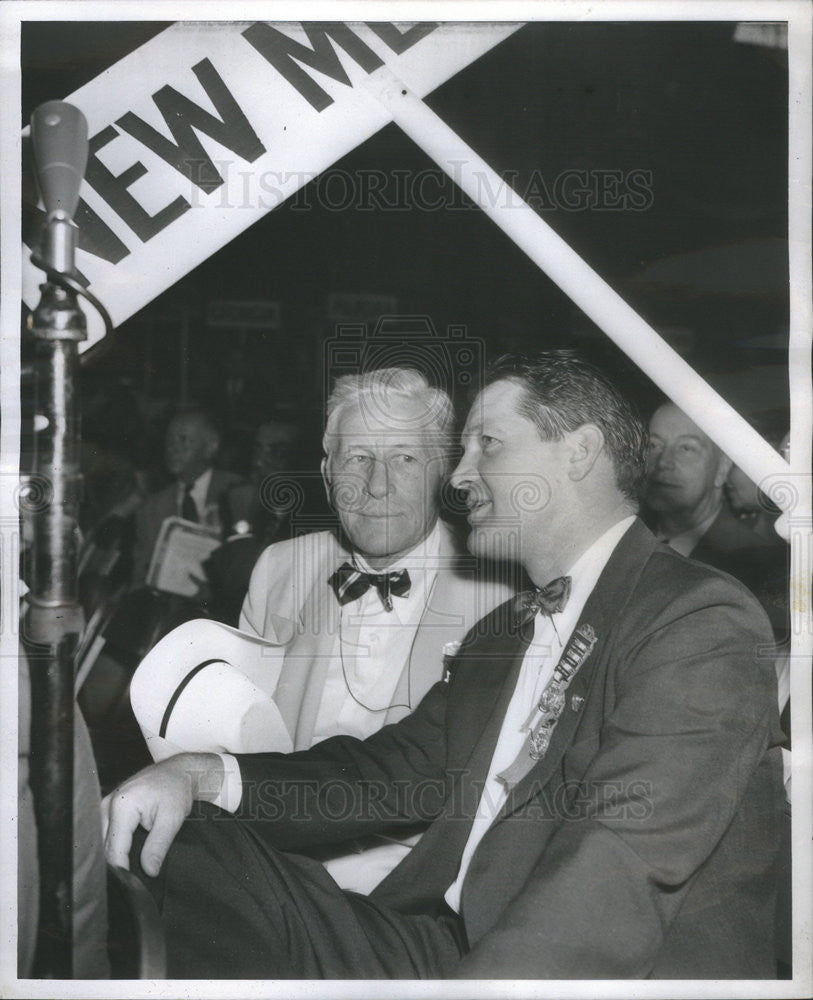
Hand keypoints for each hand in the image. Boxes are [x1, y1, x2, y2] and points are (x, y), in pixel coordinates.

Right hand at [101, 752, 222, 876]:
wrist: (178, 770)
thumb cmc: (176, 789)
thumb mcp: (172, 819)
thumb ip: (158, 846)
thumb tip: (149, 871)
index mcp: (122, 806)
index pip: (114, 850)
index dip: (122, 871)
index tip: (132, 887)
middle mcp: (108, 804)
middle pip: (105, 848)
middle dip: (118, 865)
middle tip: (133, 881)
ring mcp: (105, 805)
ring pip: (103, 842)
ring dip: (115, 856)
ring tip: (131, 869)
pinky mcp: (108, 807)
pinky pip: (107, 833)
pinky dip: (116, 845)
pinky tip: (127, 854)